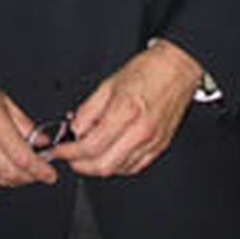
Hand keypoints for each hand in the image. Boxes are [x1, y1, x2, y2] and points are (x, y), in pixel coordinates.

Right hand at [0, 60, 56, 190]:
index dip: (39, 170)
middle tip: (37, 174)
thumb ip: (24, 123)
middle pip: (9, 172)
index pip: (22, 157)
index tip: (48, 173)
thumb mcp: (4, 98)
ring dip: (10, 181)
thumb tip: (40, 140)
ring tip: (20, 175)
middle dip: (28, 178)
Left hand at [51, 39, 201, 176]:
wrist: (178, 68)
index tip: (61, 150)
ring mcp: (152, 142)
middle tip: (70, 157)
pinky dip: (117, 166)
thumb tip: (75, 129)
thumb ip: (88, 110)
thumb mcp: (109, 84)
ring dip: (97, 167)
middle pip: (103, 165)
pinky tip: (109, 156)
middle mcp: (141, 131)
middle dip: (80, 165)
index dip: (70, 152)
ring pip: (118, 170)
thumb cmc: (149, 71)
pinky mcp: (160, 146)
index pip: (90, 145)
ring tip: (87, 155)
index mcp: (126, 111)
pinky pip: (134, 167)